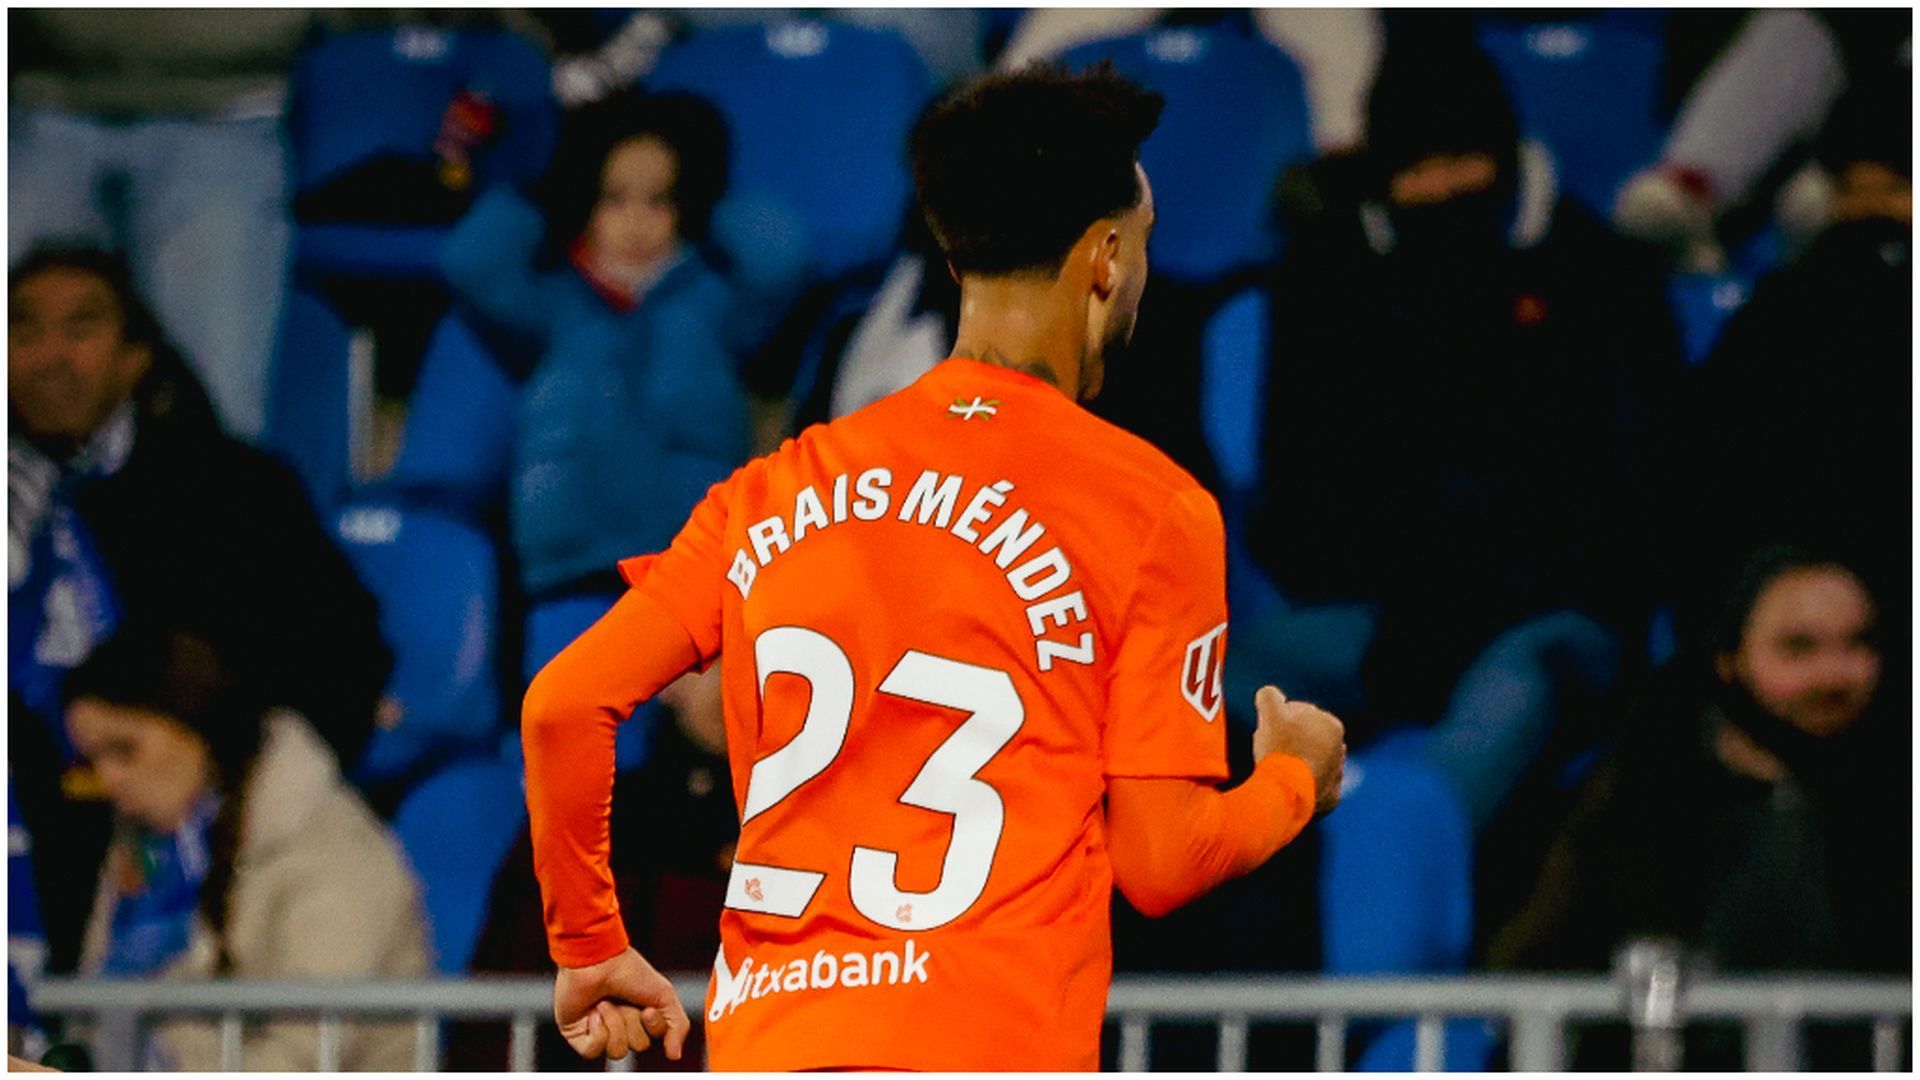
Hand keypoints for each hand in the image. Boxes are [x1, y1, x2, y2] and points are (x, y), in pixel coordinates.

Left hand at [554, 947, 690, 1061]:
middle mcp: (619, 1024)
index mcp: (638, 1016)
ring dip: (614, 1024)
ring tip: (605, 1003)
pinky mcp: (577, 1033)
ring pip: (616, 1051)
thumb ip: (677, 1026)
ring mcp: (597, 1030)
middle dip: (632, 1022)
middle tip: (624, 1000)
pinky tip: (594, 1012)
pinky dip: (597, 1031)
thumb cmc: (629, 970)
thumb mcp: (664, 995)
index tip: (647, 1008)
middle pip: (636, 1046)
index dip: (652, 1027)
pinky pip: (593, 1051)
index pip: (651, 1040)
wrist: (599, 959)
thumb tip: (675, 1055)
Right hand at [1252, 685, 1345, 815]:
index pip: (1301, 714)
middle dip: (1290, 741)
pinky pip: (1311, 788)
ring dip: (1296, 764)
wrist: (1288, 792)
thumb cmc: (1281, 747)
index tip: (1268, 728)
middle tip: (1268, 748)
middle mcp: (1340, 751)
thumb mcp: (1270, 712)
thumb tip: (1269, 694)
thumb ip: (1269, 696)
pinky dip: (1299, 786)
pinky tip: (1284, 786)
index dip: (1280, 719)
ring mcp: (1336, 777)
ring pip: (1310, 764)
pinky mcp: (1329, 800)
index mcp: (1332, 726)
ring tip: (1276, 768)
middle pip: (1306, 740)